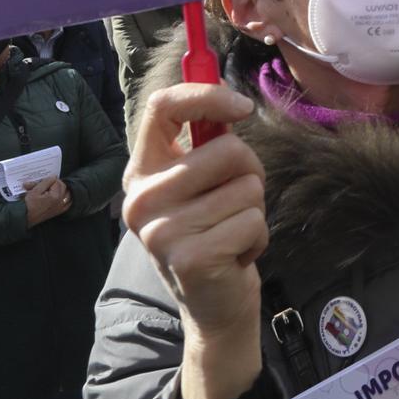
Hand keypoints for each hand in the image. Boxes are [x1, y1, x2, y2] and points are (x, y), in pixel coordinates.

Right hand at [23, 177, 70, 225]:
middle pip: (63, 187)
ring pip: (67, 194)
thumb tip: (54, 176)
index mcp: (55, 196)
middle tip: (48, 183)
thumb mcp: (35, 190)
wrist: (25, 217)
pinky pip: (68, 203)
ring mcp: (60, 208)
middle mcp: (60, 202)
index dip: (50, 180)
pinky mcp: (59, 212)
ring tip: (55, 187)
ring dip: (63, 189)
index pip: (57, 182)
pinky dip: (66, 198)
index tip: (44, 180)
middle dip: (56, 183)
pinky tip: (62, 195)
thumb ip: (46, 182)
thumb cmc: (28, 204)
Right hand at [123, 84, 267, 398]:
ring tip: (231, 231)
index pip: (162, 107)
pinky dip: (257, 237)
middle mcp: (140, 199)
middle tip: (234, 202)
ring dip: (253, 209)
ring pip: (247, 185)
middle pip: (226, 148)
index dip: (206, 95)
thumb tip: (234, 101)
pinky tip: (235, 255)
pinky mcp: (189, 258)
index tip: (241, 107)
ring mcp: (160, 231)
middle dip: (250, 171)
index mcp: (141, 171)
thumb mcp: (202, 182)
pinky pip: (252, 220)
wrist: (213, 303)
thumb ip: (209, 141)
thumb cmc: (214, 229)